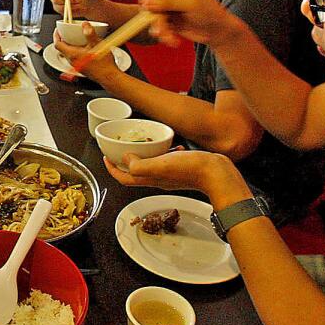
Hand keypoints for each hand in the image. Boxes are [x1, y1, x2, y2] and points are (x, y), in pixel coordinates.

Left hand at [53, 28, 118, 82]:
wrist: (109, 76)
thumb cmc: (103, 64)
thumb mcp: (97, 44)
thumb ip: (90, 33)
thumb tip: (85, 25)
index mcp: (73, 55)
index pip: (58, 45)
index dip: (56, 36)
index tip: (58, 30)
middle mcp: (73, 61)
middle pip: (62, 49)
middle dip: (63, 40)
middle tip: (67, 33)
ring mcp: (77, 65)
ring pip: (68, 54)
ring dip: (70, 46)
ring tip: (77, 39)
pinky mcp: (82, 68)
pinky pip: (75, 58)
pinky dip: (76, 51)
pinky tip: (85, 48)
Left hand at [103, 148, 234, 193]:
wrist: (218, 174)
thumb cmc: (192, 170)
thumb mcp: (162, 164)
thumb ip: (140, 165)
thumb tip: (125, 159)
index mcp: (151, 179)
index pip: (124, 178)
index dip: (112, 169)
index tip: (106, 158)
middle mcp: (159, 179)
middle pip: (135, 173)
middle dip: (125, 162)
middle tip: (120, 149)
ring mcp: (170, 175)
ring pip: (151, 166)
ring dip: (143, 157)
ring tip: (142, 145)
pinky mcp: (181, 169)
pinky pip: (167, 161)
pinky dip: (164, 153)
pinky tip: (170, 146)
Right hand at [140, 0, 241, 47]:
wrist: (218, 32)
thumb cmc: (209, 14)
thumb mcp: (191, 4)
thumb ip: (170, 2)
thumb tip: (148, 2)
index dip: (151, 2)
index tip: (147, 12)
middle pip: (153, 6)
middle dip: (157, 21)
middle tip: (160, 33)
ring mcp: (170, 8)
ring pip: (155, 19)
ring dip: (161, 31)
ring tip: (170, 39)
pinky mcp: (170, 21)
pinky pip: (160, 28)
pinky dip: (165, 36)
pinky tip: (173, 41)